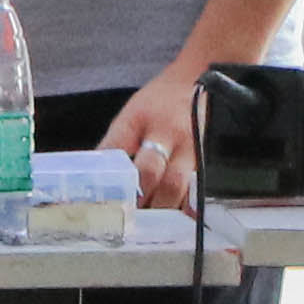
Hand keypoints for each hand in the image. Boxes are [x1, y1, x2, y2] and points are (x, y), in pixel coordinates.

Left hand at [100, 63, 208, 214]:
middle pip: (149, 172)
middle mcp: (165, 131)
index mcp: (138, 118)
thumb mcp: (132, 114)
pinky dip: (186, 208)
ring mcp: (190, 145)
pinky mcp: (207, 157)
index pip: (116, 150)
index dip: (108, 178)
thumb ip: (115, 145)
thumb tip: (96, 177)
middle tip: (127, 221)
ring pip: (176, 185)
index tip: (102, 202)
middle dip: (136, 199)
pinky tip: (179, 221)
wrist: (201, 76)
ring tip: (151, 226)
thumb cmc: (161, 101)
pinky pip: (196, 189)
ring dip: (160, 208)